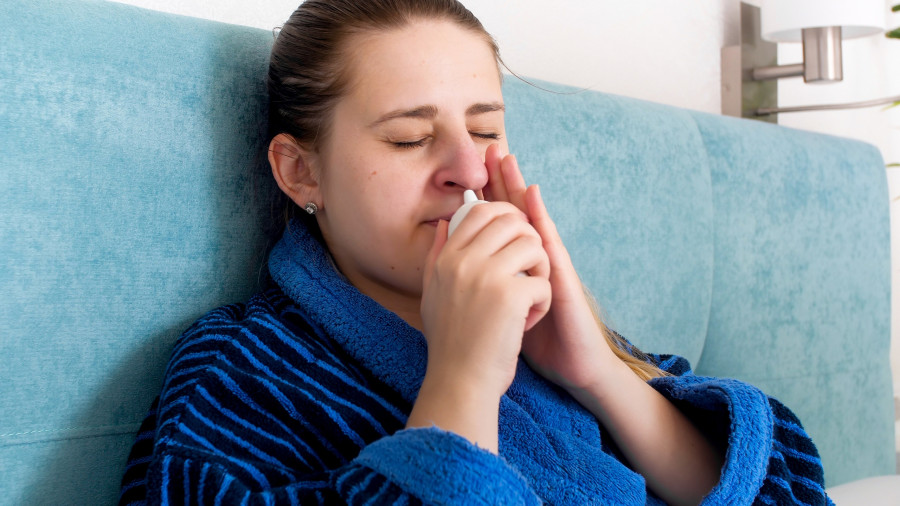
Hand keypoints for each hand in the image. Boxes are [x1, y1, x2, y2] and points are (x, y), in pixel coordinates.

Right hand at [419, 200, 550, 398]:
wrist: (460, 382)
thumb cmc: (450, 342)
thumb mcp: (433, 293)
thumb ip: (437, 255)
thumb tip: (446, 223)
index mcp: (446, 259)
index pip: (479, 212)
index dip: (505, 217)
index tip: (516, 239)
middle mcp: (463, 261)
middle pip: (511, 221)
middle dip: (529, 240)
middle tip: (530, 268)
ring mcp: (486, 277)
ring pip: (533, 245)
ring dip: (541, 270)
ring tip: (531, 295)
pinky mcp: (510, 297)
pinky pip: (542, 282)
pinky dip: (542, 303)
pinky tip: (528, 323)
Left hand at [482, 144, 616, 392]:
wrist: (571, 368)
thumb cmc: (535, 340)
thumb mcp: (501, 307)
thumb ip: (484, 282)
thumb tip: (457, 261)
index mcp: (515, 267)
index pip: (498, 224)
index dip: (485, 196)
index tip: (469, 168)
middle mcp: (534, 259)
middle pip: (515, 212)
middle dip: (502, 180)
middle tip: (488, 147)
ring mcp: (550, 264)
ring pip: (532, 219)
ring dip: (519, 187)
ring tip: (509, 159)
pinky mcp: (562, 276)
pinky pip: (549, 242)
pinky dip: (540, 217)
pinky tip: (532, 198)